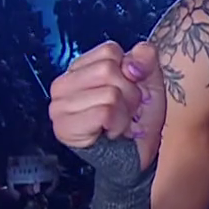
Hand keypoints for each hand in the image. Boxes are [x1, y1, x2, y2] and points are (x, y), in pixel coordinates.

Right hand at [47, 41, 165, 171]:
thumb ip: (146, 59)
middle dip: (129, 92)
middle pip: (108, 70)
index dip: (129, 71)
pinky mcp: (64, 128)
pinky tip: (111, 133)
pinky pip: (104, 113)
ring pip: (108, 93)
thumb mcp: (149, 81)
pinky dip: (118, 124)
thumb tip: (137, 54)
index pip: (109, 51)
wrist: (137, 156)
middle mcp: (62, 85)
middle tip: (125, 110)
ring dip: (125, 112)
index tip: (128, 90)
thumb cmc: (139, 118)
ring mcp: (59, 107)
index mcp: (80, 68)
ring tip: (118, 122)